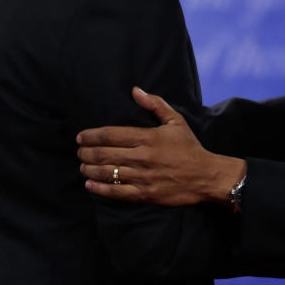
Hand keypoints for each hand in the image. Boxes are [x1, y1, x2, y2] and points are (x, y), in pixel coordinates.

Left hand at [76, 87, 245, 205]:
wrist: (206, 175)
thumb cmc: (190, 147)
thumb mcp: (176, 121)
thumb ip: (155, 104)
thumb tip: (135, 90)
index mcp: (148, 137)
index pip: (111, 134)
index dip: (91, 135)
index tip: (80, 137)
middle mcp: (142, 157)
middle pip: (104, 154)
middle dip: (86, 152)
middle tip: (78, 152)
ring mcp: (143, 177)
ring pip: (107, 173)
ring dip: (89, 170)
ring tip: (82, 167)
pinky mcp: (145, 194)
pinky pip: (117, 192)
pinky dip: (100, 189)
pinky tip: (90, 185)